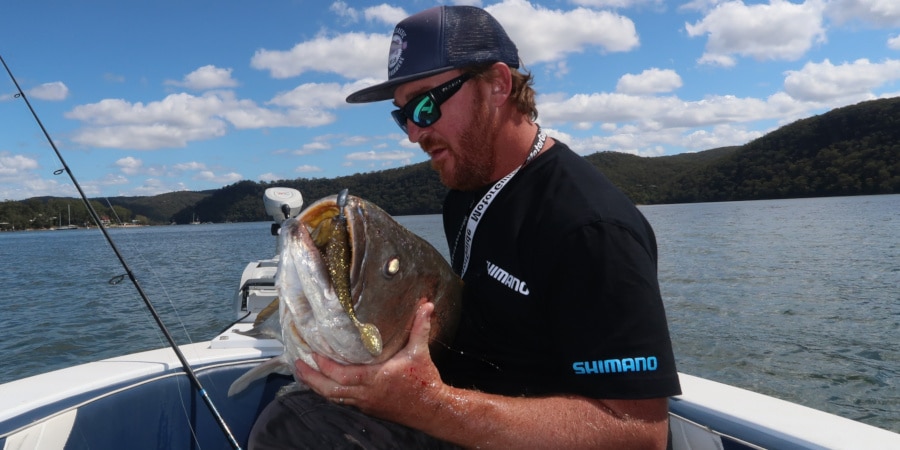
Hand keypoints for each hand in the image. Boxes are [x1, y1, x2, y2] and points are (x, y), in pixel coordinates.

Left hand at [294, 300, 446, 425]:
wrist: (431, 409)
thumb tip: (427, 305)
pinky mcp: (368, 408)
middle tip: (297, 366)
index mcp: (376, 378)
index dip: (325, 366)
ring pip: (334, 398)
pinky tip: (323, 385)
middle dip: (311, 379)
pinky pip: (343, 402)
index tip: (313, 354)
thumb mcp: (420, 351)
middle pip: (330, 390)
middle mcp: (366, 393)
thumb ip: (420, 327)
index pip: (343, 375)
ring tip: (303, 374)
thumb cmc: (424, 381)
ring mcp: (365, 403)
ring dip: (317, 387)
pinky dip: (330, 393)